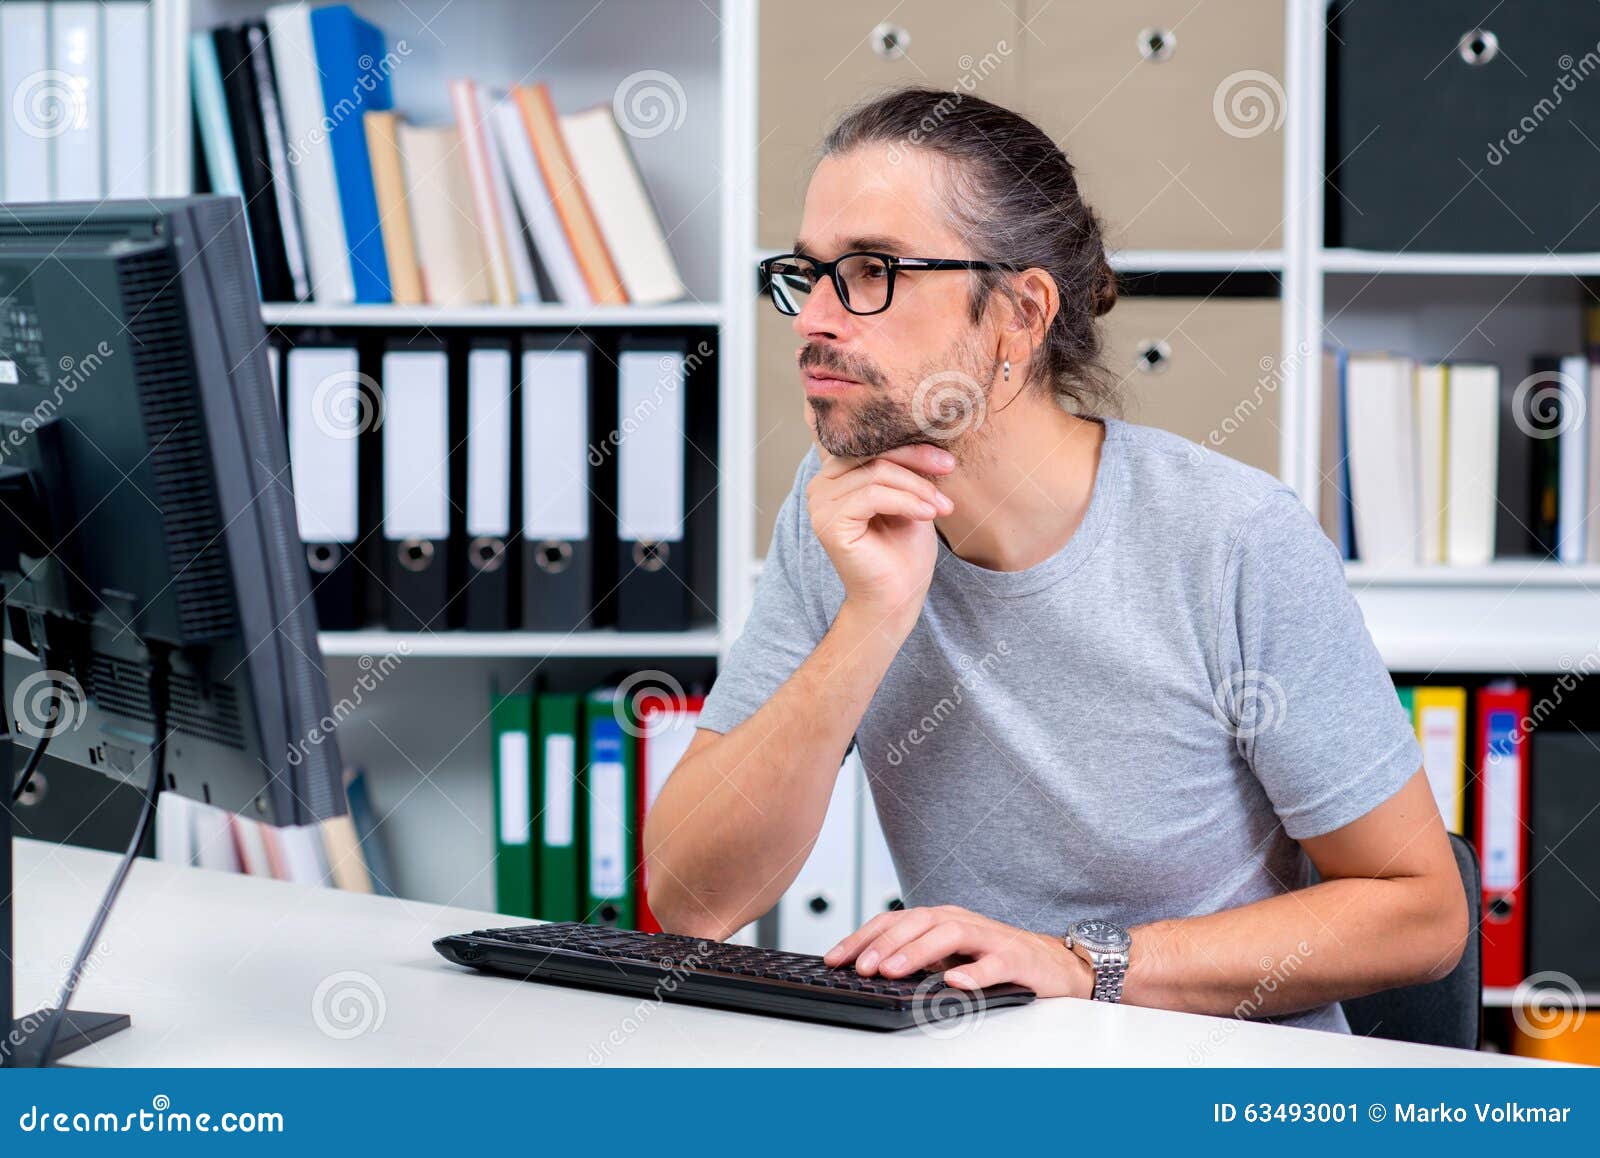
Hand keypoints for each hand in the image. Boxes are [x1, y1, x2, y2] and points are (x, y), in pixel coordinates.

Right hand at [805, 443, 955, 629]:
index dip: (911, 447)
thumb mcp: (910, 497)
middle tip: (949, 472)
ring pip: (876, 473)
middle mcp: (821, 486)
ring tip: (942, 505)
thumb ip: (904, 467)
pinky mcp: (829, 522)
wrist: (897, 597)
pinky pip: (873, 495)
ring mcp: (820, 504)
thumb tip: (924, 429)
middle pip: (873, 454)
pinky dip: (907, 502)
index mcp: (837, 476)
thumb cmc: (903, 551)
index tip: (947, 461)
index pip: (873, 445)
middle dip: (917, 461)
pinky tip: (928, 514)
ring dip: (917, 487)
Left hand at [823, 904, 1092, 997]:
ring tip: (893, 972)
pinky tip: (955, 982)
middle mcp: (960, 921)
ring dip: (917, 953)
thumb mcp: (947, 956)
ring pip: (949, 935)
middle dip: (884, 944)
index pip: (893, 921)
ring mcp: (988, 937)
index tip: (835, 959)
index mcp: (939, 919)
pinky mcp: (1015, 958)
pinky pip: (993, 963)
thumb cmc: (992, 957)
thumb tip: (867, 972)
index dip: (862, 938)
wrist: (1051, 962)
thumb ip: (915, 959)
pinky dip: (974, 972)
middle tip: (861, 968)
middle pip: (917, 922)